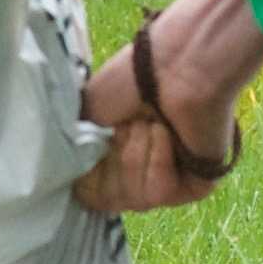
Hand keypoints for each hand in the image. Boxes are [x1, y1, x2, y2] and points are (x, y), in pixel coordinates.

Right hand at [76, 22, 240, 215]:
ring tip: (152, 123)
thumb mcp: (85, 115)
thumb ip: (73, 151)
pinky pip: (161, 194)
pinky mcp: (197, 186)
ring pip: (136, 199)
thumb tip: (65, 176)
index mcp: (117, 155)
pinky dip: (158, 162)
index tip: (100, 138)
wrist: (178, 64)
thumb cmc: (132, 79)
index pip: (90, 191)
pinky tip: (168, 134)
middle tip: (130, 122)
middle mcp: (143, 171)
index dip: (89, 170)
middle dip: (115, 157)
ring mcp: (171, 180)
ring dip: (135, 156)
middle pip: (112, 199)